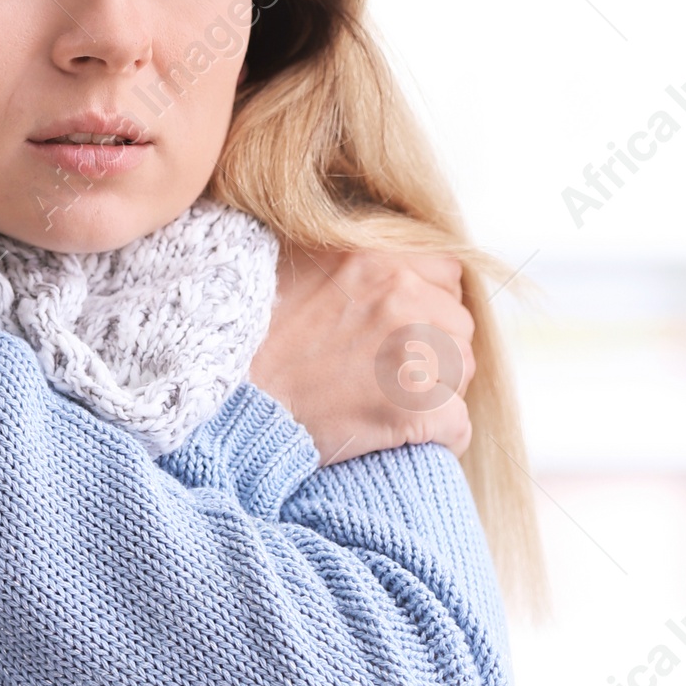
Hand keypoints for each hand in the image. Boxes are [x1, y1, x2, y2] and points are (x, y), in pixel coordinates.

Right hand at [250, 245, 474, 465]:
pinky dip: (441, 437)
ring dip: (439, 390)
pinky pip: (458, 424)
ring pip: (463, 372)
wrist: (221, 401)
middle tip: (390, 370)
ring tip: (392, 401)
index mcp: (376, 256)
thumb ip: (344, 248)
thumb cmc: (247, 334)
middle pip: (459, 324)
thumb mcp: (291, 260)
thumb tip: (382, 249)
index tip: (400, 326)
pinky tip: (406, 436)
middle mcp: (401, 296)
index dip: (429, 301)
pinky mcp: (412, 409)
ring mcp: (410, 353)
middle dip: (435, 348)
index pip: (448, 272)